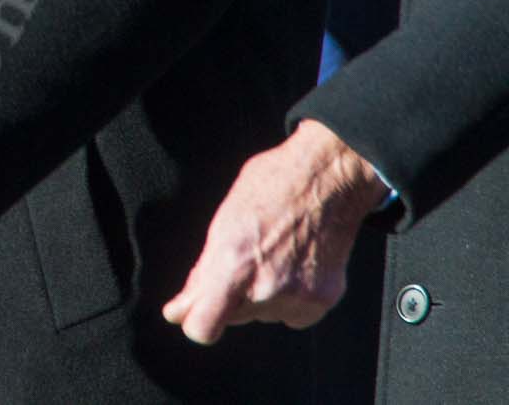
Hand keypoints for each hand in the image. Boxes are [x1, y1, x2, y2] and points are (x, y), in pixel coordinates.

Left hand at [163, 119, 387, 343]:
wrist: (326, 181)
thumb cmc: (269, 189)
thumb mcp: (221, 223)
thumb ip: (203, 271)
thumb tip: (182, 307)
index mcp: (233, 265)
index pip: (203, 326)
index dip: (193, 321)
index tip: (189, 311)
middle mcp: (265, 288)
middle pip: (232, 317)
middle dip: (228, 296)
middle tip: (242, 260)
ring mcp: (297, 297)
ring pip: (262, 314)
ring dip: (259, 296)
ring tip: (271, 254)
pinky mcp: (323, 300)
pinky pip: (293, 315)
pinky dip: (289, 299)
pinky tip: (292, 265)